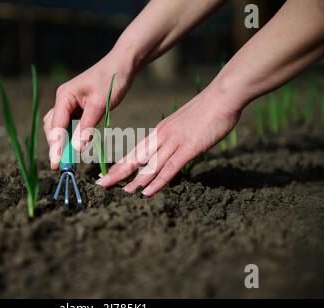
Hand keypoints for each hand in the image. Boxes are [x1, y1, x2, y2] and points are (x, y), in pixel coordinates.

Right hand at [43, 50, 134, 169]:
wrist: (122, 66)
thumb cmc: (112, 81)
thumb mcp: (100, 105)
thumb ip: (87, 127)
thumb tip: (76, 149)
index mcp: (64, 96)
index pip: (56, 126)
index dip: (55, 147)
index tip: (56, 164)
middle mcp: (63, 100)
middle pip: (53, 128)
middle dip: (56, 146)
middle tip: (62, 166)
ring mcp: (69, 103)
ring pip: (59, 127)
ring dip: (62, 142)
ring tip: (67, 159)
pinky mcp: (77, 107)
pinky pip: (69, 124)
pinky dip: (70, 136)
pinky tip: (76, 145)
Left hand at [95, 84, 242, 195]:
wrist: (221, 97)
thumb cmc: (205, 110)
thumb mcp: (183, 125)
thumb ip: (174, 138)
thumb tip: (168, 151)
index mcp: (159, 131)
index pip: (135, 151)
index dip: (120, 164)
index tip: (107, 175)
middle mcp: (161, 137)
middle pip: (135, 158)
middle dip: (117, 173)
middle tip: (101, 185)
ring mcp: (174, 142)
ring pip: (150, 165)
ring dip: (135, 181)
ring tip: (122, 193)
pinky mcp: (188, 148)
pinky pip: (169, 168)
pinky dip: (157, 181)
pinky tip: (147, 192)